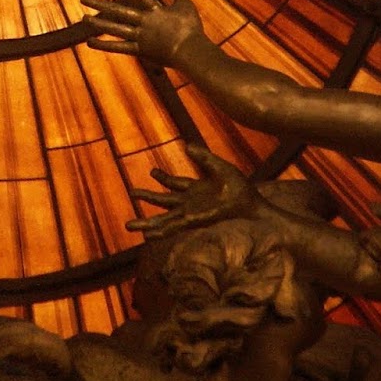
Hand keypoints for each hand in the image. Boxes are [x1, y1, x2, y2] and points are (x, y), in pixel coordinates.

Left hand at [82, 0, 203, 65]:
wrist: (193, 53)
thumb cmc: (191, 28)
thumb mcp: (184, 4)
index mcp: (154, 10)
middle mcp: (143, 23)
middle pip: (118, 11)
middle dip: (100, 4)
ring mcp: (140, 38)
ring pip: (115, 29)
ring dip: (98, 24)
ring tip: (83, 18)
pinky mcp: (140, 52)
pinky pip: (119, 48)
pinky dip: (104, 45)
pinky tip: (89, 42)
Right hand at [127, 145, 256, 239]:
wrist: (251, 203)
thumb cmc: (240, 187)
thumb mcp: (218, 166)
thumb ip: (202, 156)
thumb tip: (186, 145)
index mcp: (196, 189)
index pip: (174, 183)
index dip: (162, 178)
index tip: (151, 171)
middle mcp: (190, 202)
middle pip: (163, 200)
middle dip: (147, 197)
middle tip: (131, 192)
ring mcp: (190, 213)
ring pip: (163, 219)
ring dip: (147, 222)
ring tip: (129, 226)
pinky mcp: (193, 220)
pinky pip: (173, 226)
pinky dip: (160, 230)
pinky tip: (148, 235)